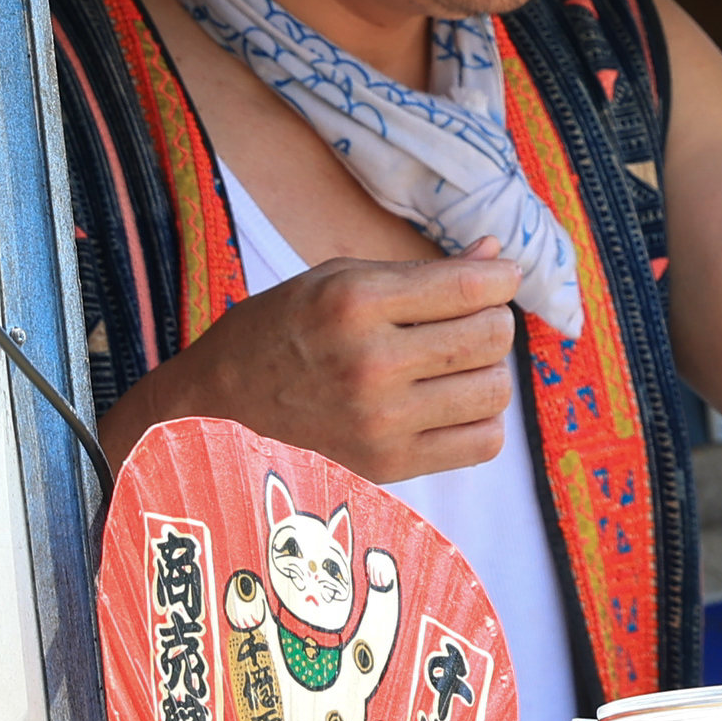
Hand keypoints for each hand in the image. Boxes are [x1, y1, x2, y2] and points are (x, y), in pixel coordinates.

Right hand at [111, 253, 524, 481]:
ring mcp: (380, 420)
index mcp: (355, 302)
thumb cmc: (283, 330)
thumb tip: (495, 255)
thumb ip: (423, 271)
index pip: (471, 289)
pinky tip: (450, 404)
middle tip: (467, 320)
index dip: (501, 278)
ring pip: (494, 391)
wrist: (219, 405)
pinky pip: (482, 444)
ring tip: (454, 364)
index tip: (500, 278)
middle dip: (492, 321)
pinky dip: (479, 421)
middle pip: (491, 337)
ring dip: (486, 372)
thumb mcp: (339, 279)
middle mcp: (370, 362)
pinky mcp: (388, 465)